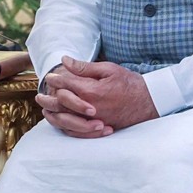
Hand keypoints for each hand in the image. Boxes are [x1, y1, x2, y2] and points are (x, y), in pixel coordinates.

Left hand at [42, 56, 158, 132]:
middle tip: (42, 92)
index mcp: (91, 90)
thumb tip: (64, 61)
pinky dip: (64, 125)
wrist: (150, 102)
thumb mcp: (108, 69)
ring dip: (52, 111)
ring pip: (65, 118)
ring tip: (45, 106)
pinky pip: (76, 131)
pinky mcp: (98, 129)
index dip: (56, 78)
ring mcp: (93, 120)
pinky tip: (59, 120)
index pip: (65, 84)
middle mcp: (89, 107)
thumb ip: (84, 67)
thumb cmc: (130, 83)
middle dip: (49, 95)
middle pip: (60, 102)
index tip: (51, 76)